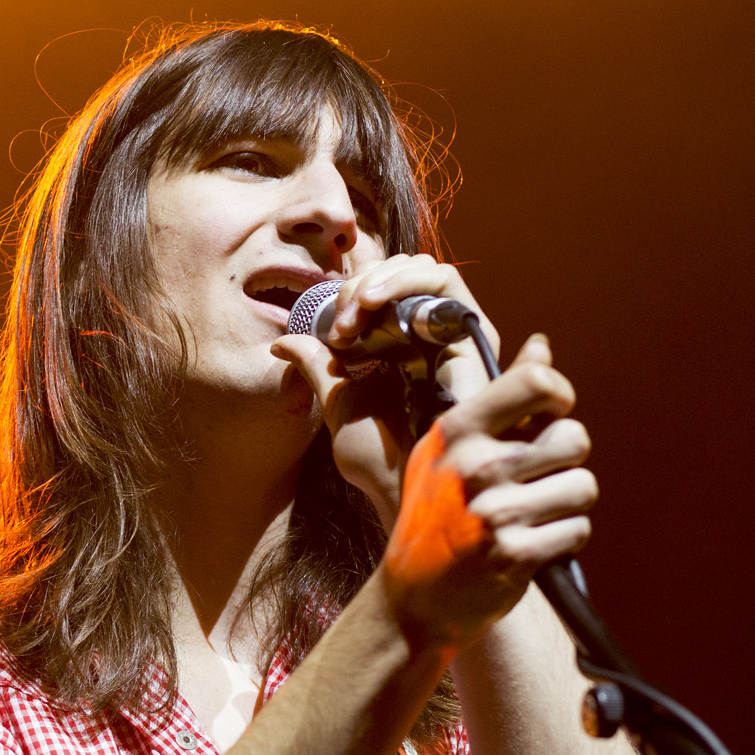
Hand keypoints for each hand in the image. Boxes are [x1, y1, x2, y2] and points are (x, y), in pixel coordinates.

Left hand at [270, 254, 500, 519]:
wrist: (410, 486)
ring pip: (422, 268)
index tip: (330, 330)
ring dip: (378, 280)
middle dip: (361, 284)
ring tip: (354, 313)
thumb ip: (317, 367)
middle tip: (341, 325)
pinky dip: (403, 281)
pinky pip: (445, 280)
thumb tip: (282, 342)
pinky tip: (372, 303)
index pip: (380, 289)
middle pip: (400, 272)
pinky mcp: (472, 332)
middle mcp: (429, 334)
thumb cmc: (381, 458)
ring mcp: (452, 332)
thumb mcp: (338, 402)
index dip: (350, 293)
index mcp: (399, 344)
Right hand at [380, 334, 595, 649]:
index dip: (559, 397)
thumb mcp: (452, 448)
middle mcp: (474, 466)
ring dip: (567, 504)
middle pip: (574, 438)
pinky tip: (530, 544)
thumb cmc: (437, 511)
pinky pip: (578, 529)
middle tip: (533, 480)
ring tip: (531, 515)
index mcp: (457, 431)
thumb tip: (541, 345)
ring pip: (583, 486)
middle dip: (565, 461)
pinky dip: (563, 539)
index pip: (538, 382)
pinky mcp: (514, 553)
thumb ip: (502, 396)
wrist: (415, 595)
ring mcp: (493, 510)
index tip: (548, 417)